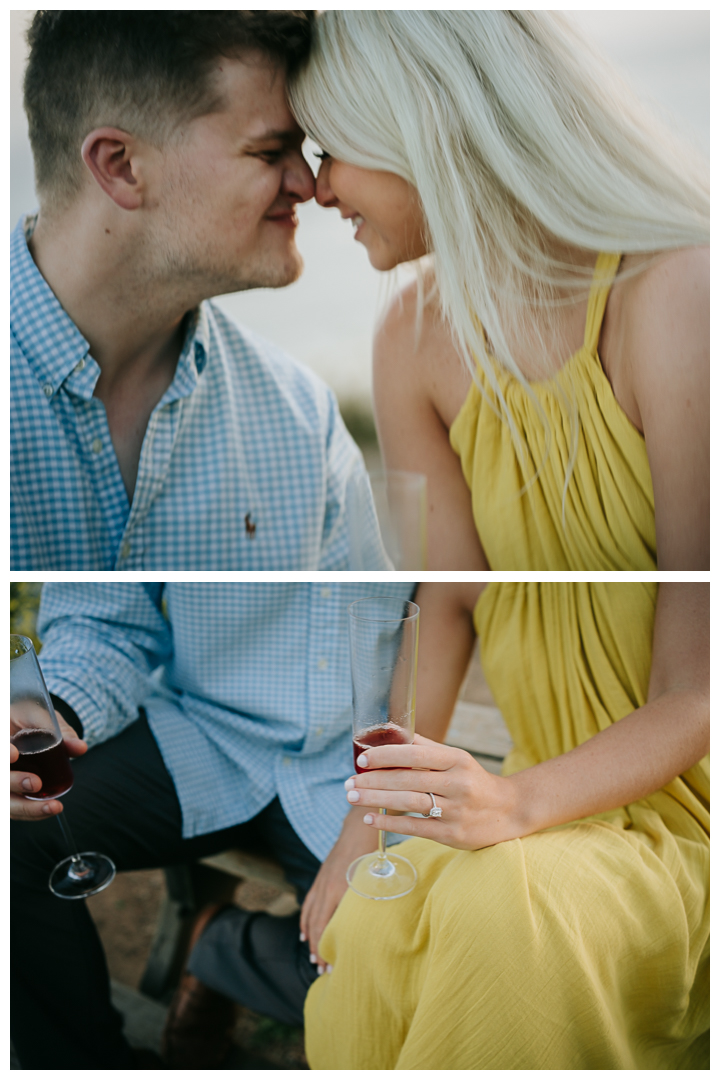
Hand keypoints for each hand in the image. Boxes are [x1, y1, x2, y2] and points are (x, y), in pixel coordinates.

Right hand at [10, 707, 86, 820]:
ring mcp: (2, 780)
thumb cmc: (29, 716)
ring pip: (5, 801)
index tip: (14, 754)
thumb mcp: (43, 717)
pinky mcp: (9, 793)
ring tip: (53, 806)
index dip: (2, 752)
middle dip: (14, 783)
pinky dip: (32, 811)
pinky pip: (15, 807)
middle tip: (35, 784)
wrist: (24, 723)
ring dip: (26, 807)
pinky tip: (50, 809)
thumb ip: (59, 730)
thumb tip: (80, 748)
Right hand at [300, 807, 377, 972]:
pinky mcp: (320, 877)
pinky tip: (305, 932)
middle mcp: (326, 888)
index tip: (332, 967)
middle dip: (318, 949)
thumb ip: (369, 899)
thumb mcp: (373, 876)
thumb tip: (373, 925)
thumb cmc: (373, 850)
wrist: (360, 824)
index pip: (327, 927)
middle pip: (317, 925)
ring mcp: (321, 882)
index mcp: (340, 890)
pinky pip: (309, 903)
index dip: (327, 948)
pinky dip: (306, 920)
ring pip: (310, 916)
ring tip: (313, 957)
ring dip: (310, 938)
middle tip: (322, 971)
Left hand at [345, 732, 521, 850]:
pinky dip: (391, 823)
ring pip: (410, 803)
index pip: (415, 755)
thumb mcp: (455, 758)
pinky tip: (371, 819)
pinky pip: (416, 828)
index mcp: (456, 760)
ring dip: (377, 800)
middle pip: (408, 780)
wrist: (509, 811)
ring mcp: (455, 810)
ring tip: (353, 798)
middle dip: (374, 781)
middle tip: (348, 783)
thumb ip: (424, 747)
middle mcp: (457, 783)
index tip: (362, 759)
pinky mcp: (453, 834)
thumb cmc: (473, 780)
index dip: (386, 756)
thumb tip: (391, 730)